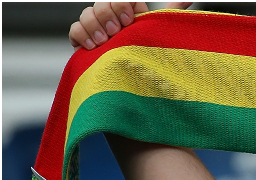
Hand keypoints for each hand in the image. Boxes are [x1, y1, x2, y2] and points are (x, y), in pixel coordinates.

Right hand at [69, 1, 190, 50]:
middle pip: (101, 3)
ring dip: (94, 25)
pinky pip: (74, 29)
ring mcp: (97, 30)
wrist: (137, 87)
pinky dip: (81, 34)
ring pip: (87, 13)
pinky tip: (93, 46)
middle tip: (117, 31)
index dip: (122, 5)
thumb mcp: (163, 33)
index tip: (130, 20)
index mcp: (131, 13)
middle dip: (108, 15)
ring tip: (105, 41)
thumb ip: (173, 13)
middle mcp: (113, 19)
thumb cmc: (152, 57)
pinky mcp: (84, 42)